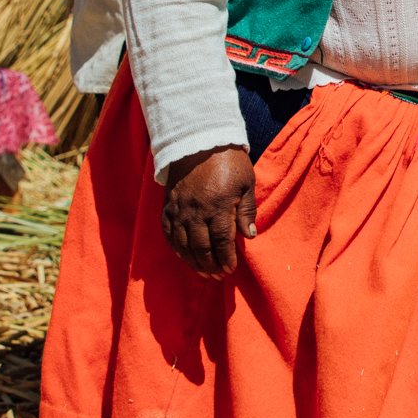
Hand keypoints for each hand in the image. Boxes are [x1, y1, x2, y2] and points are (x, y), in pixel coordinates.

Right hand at [161, 146, 256, 276]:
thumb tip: (249, 236)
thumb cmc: (228, 161)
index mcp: (217, 206)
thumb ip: (247, 211)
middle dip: (210, 266)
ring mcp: (179, 210)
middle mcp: (195, 212)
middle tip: (218, 276)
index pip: (221, 242)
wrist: (198, 141)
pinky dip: (176, 248)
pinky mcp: (168, 207)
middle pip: (201, 248)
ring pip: (183, 245)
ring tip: (203, 272)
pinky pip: (168, 233)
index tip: (230, 269)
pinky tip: (184, 255)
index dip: (225, 259)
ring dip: (193, 262)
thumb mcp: (246, 183)